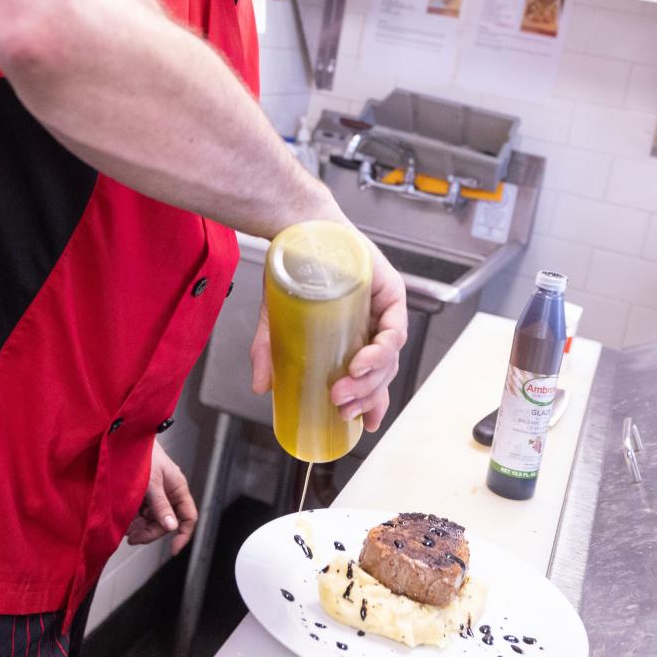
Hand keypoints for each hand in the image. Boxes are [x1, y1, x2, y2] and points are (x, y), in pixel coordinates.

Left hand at [126, 439, 197, 555]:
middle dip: (151, 532)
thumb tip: (171, 527)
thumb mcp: (151, 483)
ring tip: (126, 529)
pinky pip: (142, 513)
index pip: (188, 516)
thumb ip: (161, 505)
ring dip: (140, 527)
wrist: (125, 439)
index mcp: (177, 488)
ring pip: (152, 519)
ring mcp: (156, 494)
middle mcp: (169, 492)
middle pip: (166, 522)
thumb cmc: (142, 455)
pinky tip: (124, 521)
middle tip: (134, 537)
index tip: (173, 549)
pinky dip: (134, 519)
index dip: (184, 534)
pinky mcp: (143, 493)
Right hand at [251, 231, 406, 432]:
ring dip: (370, 379)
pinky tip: (362, 363)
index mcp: (354, 337)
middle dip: (364, 395)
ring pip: (391, 356)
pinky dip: (382, 351)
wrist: (297, 231)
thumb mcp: (276, 321)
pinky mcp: (392, 292)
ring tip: (345, 388)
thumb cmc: (293, 272)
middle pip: (382, 372)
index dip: (372, 403)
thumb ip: (269, 353)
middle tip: (340, 406)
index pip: (372, 377)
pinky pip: (396, 330)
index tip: (364, 425)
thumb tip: (260, 387)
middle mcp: (373, 325)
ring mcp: (384, 310)